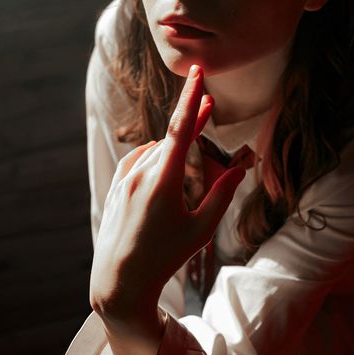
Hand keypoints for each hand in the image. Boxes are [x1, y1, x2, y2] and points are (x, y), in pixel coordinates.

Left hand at [89, 65, 245, 324]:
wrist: (120, 281)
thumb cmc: (165, 258)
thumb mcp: (201, 229)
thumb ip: (221, 196)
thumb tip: (238, 169)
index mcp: (163, 180)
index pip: (180, 128)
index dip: (191, 98)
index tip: (198, 73)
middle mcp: (140, 173)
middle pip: (172, 138)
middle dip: (193, 125)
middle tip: (211, 106)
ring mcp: (124, 179)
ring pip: (156, 151)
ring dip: (174, 152)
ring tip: (187, 177)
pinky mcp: (115, 186)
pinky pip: (139, 162)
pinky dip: (155, 161)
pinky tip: (165, 175)